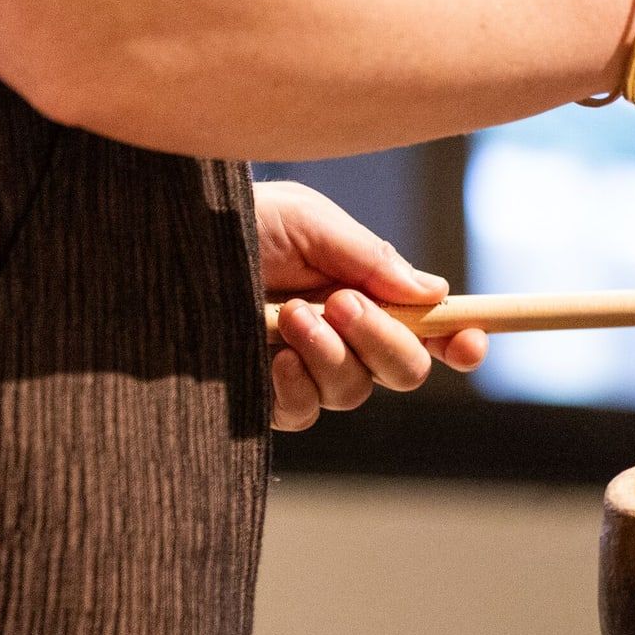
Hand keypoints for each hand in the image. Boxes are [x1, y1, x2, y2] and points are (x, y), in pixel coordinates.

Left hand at [256, 180, 487, 431]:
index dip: (461, 340)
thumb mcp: (310, 222)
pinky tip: (271, 355)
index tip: (470, 340)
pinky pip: (303, 413)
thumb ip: (370, 257)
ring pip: (355, 391)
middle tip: (342, 302)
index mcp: (367, 293)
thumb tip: (431, 292)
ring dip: (332, 354)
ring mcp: (305, 370)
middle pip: (405, 371)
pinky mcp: (264, 396)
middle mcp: (344, 339)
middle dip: (385, 340)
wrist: (163, 245)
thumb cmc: (238, 223)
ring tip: (290, 314)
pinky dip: (296, 385)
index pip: (431, 329)